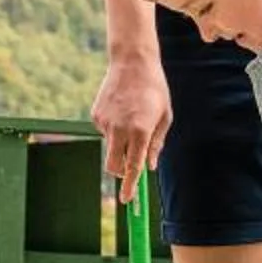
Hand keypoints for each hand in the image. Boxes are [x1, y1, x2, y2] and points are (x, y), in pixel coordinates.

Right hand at [91, 51, 171, 201]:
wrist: (132, 62)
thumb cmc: (155, 90)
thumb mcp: (165, 116)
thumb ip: (157, 144)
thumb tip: (149, 166)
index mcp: (140, 131)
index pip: (133, 166)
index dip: (130, 186)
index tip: (127, 200)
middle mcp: (119, 129)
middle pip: (113, 166)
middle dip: (121, 173)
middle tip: (130, 167)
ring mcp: (105, 122)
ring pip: (110, 147)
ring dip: (120, 144)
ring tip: (132, 118)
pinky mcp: (96, 115)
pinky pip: (105, 132)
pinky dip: (113, 129)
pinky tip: (122, 109)